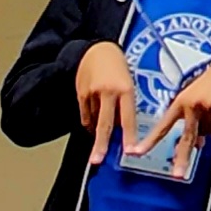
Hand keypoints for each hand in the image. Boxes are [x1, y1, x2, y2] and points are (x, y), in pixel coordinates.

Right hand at [75, 41, 136, 166]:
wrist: (97, 49)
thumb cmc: (117, 66)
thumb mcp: (128, 83)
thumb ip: (125, 104)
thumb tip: (122, 127)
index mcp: (125, 89)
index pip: (128, 118)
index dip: (129, 136)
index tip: (130, 151)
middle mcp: (108, 92)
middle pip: (104, 124)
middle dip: (101, 144)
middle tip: (97, 160)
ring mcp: (92, 93)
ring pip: (94, 121)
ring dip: (97, 132)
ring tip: (100, 140)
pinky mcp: (80, 94)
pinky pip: (85, 115)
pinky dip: (90, 122)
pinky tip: (93, 124)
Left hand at [134, 51, 210, 179]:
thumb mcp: (195, 95)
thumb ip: (190, 118)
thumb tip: (196, 144)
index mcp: (180, 101)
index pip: (163, 125)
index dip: (150, 140)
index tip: (137, 153)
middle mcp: (192, 105)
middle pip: (187, 137)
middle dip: (182, 158)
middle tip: (177, 174)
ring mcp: (210, 107)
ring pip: (209, 134)